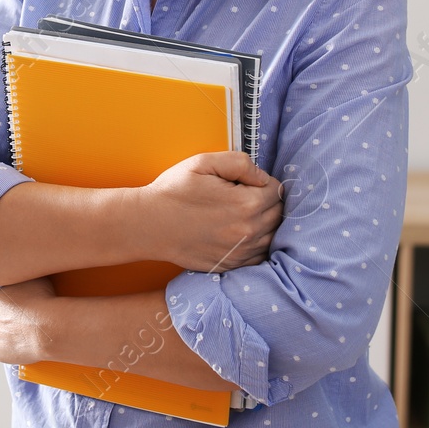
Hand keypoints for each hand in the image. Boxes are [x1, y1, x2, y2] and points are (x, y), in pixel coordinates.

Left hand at [0, 277, 58, 364]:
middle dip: (1, 313)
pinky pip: (2, 348)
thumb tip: (19, 270)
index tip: (12, 296)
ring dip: (5, 330)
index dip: (1, 294)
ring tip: (26, 328)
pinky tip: (25, 340)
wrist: (48, 327)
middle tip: (21, 312)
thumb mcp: (29, 274)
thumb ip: (16, 273)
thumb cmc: (40, 299)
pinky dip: (11, 345)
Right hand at [130, 151, 283, 272]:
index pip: (277, 191)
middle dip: (267, 202)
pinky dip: (256, 245)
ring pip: (272, 236)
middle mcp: (248, 231)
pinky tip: (240, 234)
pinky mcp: (231, 265)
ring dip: (265, 224)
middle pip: (279, 214)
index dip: (264, 183)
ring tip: (242, 214)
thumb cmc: (173, 192)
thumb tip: (262, 176)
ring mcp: (240, 252)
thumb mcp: (203, 162)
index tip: (247, 183)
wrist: (149, 225)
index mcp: (245, 203)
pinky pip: (260, 256)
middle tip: (245, 196)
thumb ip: (239, 162)